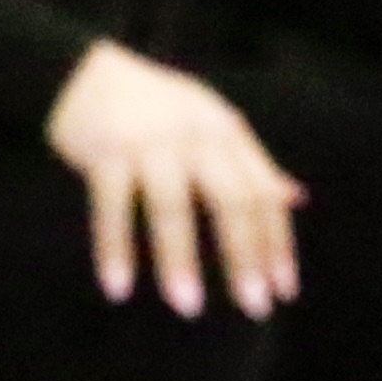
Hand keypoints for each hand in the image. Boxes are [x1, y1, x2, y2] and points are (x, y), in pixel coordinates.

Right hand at [46, 43, 301, 317]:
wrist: (85, 73)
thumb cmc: (158, 109)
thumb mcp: (212, 126)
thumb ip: (251, 163)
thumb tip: (296, 200)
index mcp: (225, 132)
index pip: (262, 194)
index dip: (276, 244)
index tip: (283, 291)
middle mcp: (193, 135)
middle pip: (229, 200)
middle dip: (244, 256)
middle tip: (254, 307)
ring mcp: (148, 142)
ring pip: (171, 207)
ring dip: (179, 260)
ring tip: (188, 307)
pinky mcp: (105, 150)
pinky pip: (111, 208)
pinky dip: (114, 250)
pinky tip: (117, 290)